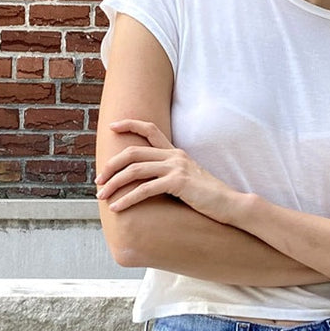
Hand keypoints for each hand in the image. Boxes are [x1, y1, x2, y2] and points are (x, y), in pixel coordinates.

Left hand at [96, 119, 242, 225]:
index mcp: (176, 153)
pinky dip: (127, 199)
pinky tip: (117, 207)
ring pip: (134, 170)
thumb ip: (171, 176)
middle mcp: (174, 156)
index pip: (150, 128)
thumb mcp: (189, 180)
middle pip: (133, 153)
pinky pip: (145, 190)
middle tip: (98, 181)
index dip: (129, 124)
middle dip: (111, 166)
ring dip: (114, 183)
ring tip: (102, 196)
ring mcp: (176, 168)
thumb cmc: (210, 198)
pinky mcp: (177, 183)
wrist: (231, 204)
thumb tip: (152, 184)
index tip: (113, 126)